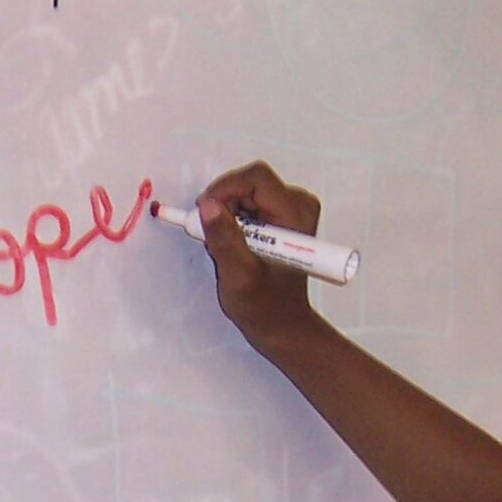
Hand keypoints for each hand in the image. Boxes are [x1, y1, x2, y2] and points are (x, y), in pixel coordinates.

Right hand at [197, 160, 326, 348]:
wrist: (282, 323)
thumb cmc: (263, 305)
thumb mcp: (238, 276)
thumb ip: (224, 239)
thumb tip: (207, 205)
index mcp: (294, 215)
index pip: (256, 179)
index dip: (225, 189)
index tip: (203, 212)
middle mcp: (298, 205)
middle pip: (250, 183)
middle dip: (224, 204)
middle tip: (210, 235)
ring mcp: (292, 209)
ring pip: (246, 191)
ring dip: (227, 214)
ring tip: (224, 245)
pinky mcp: (283, 216)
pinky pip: (250, 202)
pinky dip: (234, 218)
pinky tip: (233, 243)